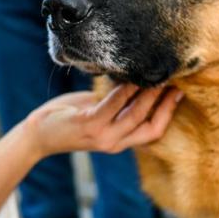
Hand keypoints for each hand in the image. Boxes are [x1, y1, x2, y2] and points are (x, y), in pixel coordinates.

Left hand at [25, 83, 182, 157]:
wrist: (39, 135)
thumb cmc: (69, 119)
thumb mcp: (99, 115)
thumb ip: (118, 105)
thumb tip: (138, 80)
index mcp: (119, 142)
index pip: (155, 132)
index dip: (169, 112)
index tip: (180, 91)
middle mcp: (114, 143)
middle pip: (152, 125)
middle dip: (166, 101)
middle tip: (175, 78)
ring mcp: (102, 136)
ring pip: (136, 114)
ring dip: (149, 93)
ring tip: (156, 74)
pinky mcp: (89, 125)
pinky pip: (113, 105)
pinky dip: (125, 90)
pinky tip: (130, 76)